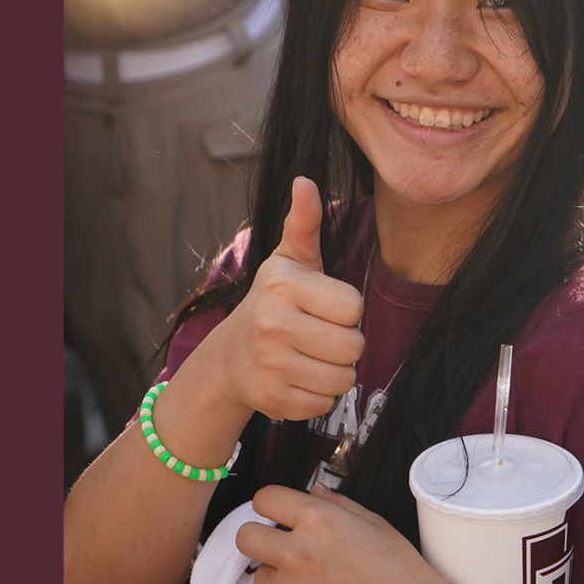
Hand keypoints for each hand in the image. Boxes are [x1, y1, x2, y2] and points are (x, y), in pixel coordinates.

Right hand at [198, 176, 365, 421]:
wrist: (230, 356)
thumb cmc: (274, 302)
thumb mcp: (289, 261)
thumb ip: (304, 222)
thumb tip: (304, 181)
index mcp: (284, 286)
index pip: (354, 308)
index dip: (346, 310)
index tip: (325, 308)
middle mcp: (273, 324)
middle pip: (353, 346)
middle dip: (346, 344)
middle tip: (321, 336)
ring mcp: (270, 365)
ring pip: (343, 379)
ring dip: (336, 371)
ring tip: (312, 357)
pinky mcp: (271, 400)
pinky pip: (325, 403)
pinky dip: (319, 395)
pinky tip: (298, 377)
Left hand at [239, 485, 503, 583]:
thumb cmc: (402, 574)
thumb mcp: (375, 525)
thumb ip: (335, 505)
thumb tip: (312, 492)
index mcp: (318, 521)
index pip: (264, 498)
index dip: (271, 505)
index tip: (278, 514)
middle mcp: (297, 554)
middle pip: (245, 537)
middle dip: (260, 539)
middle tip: (282, 547)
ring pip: (260, 578)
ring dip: (279, 578)